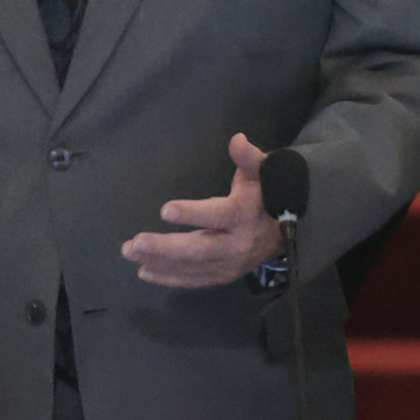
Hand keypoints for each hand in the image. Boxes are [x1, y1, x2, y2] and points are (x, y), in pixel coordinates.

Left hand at [122, 133, 282, 288]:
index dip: (192, 214)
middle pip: (199, 249)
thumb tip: (237, 139)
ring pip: (192, 267)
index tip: (165, 211)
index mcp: (244, 215)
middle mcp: (237, 244)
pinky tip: (145, 271)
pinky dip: (169, 278)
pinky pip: (194, 280)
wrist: (288, 232)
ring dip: (159, 262)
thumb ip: (248, 158)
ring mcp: (229, 265)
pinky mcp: (222, 276)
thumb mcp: (261, 172)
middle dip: (165, 248)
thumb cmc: (267, 196)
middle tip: (134, 243)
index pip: (218, 215)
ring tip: (131, 252)